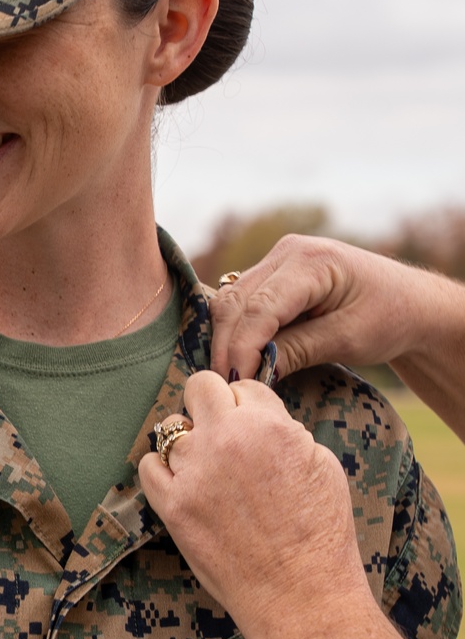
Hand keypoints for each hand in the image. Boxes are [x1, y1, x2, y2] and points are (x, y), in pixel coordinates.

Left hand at [139, 371, 372, 638]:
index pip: (244, 387)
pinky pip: (149, 466)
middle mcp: (224, 441)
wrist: (300, 594)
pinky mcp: (172, 506)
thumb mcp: (321, 464)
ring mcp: (193, 473)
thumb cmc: (320, 533)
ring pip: (170, 427)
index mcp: (266, 425)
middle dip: (211, 403)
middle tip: (222, 431)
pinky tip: (183, 482)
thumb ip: (285, 429)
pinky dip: (162, 469)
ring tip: (207, 466)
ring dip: (187, 440)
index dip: (249, 406)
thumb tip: (259, 417)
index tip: (254, 428)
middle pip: (199, 386)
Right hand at [208, 234, 424, 382]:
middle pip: (236, 301)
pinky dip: (237, 331)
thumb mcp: (348, 339)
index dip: (243, 348)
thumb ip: (298, 351)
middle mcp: (289, 251)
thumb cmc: (391, 317)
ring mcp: (279, 259)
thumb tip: (251, 372)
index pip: (260, 307)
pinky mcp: (274, 274)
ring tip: (232, 377)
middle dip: (226, 346)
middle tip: (227, 387)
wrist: (411, 302)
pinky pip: (242, 302)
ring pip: (232, 301)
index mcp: (313, 260)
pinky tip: (240, 359)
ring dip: (226, 339)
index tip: (238, 384)